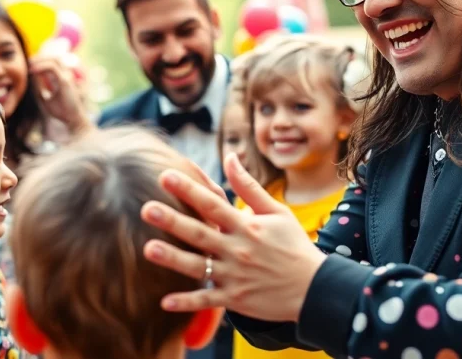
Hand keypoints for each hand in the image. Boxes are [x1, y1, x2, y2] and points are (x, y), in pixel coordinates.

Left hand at [29, 56, 90, 135]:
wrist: (72, 120)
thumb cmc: (61, 111)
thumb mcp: (44, 98)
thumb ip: (38, 88)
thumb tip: (30, 78)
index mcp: (62, 78)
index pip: (52, 63)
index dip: (40, 61)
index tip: (28, 66)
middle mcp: (66, 75)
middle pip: (53, 58)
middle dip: (39, 57)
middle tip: (27, 61)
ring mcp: (66, 76)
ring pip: (54, 59)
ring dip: (40, 59)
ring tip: (29, 64)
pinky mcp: (65, 81)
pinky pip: (52, 67)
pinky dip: (41, 67)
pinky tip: (32, 70)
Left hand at [141, 154, 326, 321]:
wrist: (314, 288)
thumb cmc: (293, 245)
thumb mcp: (276, 211)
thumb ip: (249, 187)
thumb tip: (229, 158)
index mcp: (246, 226)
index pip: (213, 204)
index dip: (189, 190)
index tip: (166, 176)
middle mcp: (237, 250)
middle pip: (200, 233)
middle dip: (173, 221)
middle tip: (147, 209)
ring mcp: (235, 276)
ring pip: (198, 267)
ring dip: (173, 259)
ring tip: (148, 250)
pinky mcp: (235, 299)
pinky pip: (208, 301)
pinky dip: (188, 303)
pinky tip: (165, 302)